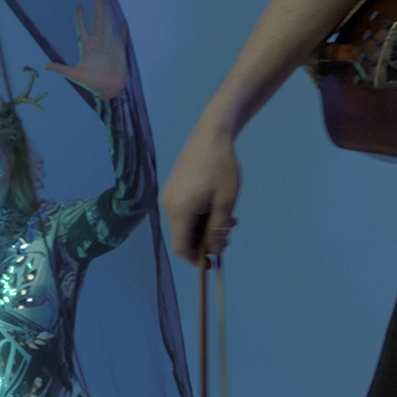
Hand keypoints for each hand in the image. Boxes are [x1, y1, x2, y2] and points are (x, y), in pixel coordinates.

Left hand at [45, 0, 127, 101]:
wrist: (108, 89)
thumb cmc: (91, 83)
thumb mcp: (75, 75)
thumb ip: (61, 69)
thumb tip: (45, 67)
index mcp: (87, 46)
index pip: (82, 27)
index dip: (80, 17)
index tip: (79, 5)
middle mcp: (98, 43)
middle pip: (97, 21)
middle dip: (97, 9)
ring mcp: (109, 45)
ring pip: (108, 25)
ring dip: (108, 13)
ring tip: (107, 2)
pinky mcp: (119, 50)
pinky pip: (121, 37)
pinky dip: (123, 30)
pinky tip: (124, 22)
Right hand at [159, 124, 240, 266]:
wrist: (211, 133)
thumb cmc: (221, 168)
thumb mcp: (225, 202)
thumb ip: (219, 229)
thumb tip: (214, 251)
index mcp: (178, 211)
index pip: (180, 247)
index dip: (195, 260)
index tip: (213, 263)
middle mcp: (167, 205)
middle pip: (182, 236)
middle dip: (204, 241)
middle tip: (228, 235)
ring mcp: (168, 195)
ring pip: (184, 223)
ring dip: (204, 227)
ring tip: (228, 219)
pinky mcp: (173, 186)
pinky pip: (183, 210)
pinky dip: (198, 216)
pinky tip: (215, 206)